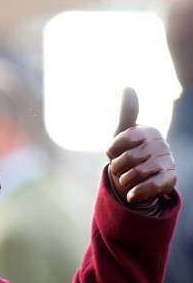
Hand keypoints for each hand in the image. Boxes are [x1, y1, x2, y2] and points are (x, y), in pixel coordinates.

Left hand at [107, 87, 175, 205]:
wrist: (138, 182)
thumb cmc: (128, 155)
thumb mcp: (121, 136)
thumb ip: (126, 113)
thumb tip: (128, 87)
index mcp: (148, 131)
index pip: (121, 140)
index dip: (112, 151)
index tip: (114, 153)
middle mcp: (161, 145)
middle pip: (125, 159)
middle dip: (117, 168)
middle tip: (122, 169)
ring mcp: (167, 162)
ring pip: (134, 174)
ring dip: (124, 181)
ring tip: (128, 180)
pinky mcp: (170, 180)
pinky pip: (149, 187)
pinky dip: (136, 193)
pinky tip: (131, 195)